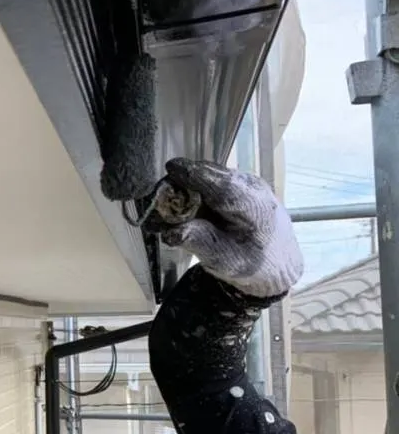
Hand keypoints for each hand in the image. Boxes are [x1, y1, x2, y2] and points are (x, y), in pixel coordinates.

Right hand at [159, 157, 302, 298]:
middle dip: (176, 188)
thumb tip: (170, 231)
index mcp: (252, 205)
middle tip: (154, 212)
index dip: (194, 175)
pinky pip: (207, 181)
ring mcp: (244, 181)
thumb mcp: (225, 260)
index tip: (170, 169)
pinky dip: (190, 193)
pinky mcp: (236, 183)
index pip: (221, 183)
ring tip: (163, 217)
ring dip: (180, 192)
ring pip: (204, 176)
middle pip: (206, 176)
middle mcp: (249, 185)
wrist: (279, 262)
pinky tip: (180, 213)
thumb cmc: (253, 264)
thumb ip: (198, 242)